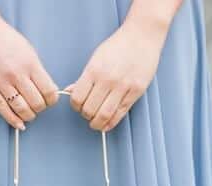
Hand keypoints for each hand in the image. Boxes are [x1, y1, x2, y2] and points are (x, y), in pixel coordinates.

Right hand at [0, 4, 58, 128]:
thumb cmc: (5, 40)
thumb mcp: (28, 51)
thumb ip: (38, 71)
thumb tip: (49, 91)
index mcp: (29, 63)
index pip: (48, 91)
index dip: (52, 100)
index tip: (49, 100)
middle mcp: (16, 74)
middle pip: (36, 103)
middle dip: (40, 108)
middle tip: (37, 106)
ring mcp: (0, 82)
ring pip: (22, 110)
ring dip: (29, 116)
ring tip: (29, 113)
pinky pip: (3, 110)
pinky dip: (14, 121)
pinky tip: (19, 124)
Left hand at [68, 16, 168, 131]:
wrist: (142, 36)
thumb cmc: (118, 46)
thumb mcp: (96, 58)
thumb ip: (84, 77)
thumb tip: (70, 91)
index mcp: (94, 70)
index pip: (77, 98)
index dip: (75, 106)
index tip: (78, 106)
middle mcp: (108, 79)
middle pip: (89, 110)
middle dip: (86, 115)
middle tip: (88, 114)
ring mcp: (123, 86)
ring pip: (104, 115)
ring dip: (97, 124)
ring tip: (96, 122)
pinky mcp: (135, 92)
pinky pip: (120, 114)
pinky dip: (110, 123)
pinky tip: (106, 123)